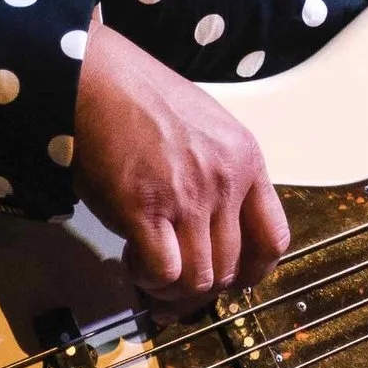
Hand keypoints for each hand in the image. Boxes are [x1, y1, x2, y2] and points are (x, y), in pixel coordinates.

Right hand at [72, 5, 288, 299]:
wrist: (94, 79)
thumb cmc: (139, 97)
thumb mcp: (205, 126)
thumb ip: (219, 173)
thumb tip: (210, 228)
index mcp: (246, 159)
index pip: (274, 238)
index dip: (252, 271)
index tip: (230, 279)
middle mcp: (225, 181)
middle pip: (232, 268)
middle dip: (201, 286)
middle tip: (174, 281)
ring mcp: (188, 197)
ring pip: (199, 279)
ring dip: (173, 288)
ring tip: (149, 270)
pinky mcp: (144, 210)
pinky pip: (163, 273)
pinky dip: (148, 279)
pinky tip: (132, 258)